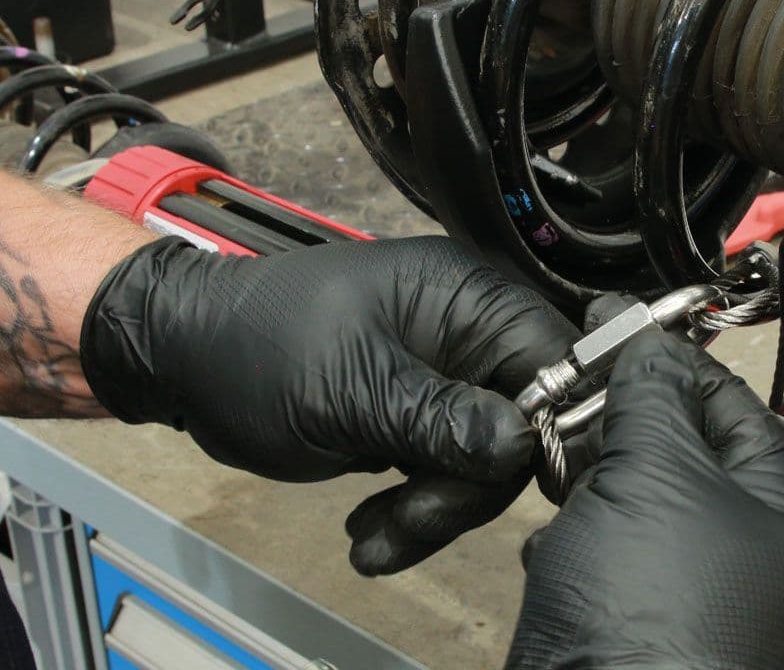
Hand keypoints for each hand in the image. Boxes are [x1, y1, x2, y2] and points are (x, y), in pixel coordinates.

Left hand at [81, 235, 577, 571]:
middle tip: (411, 519)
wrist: (181, 358)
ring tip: (376, 535)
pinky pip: (446, 467)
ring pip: (483, 457)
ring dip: (435, 508)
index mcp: (464, 297)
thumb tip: (523, 444)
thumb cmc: (255, 351)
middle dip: (468, 485)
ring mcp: (443, 373)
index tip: (532, 483)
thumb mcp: (350, 391)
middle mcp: (466, 329)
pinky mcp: (420, 411)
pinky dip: (416, 505)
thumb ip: (442, 419)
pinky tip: (372, 526)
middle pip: (521, 420)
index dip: (555, 421)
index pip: (553, 356)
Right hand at [505, 332, 783, 669]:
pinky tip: (555, 550)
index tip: (617, 331)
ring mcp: (688, 589)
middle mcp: (742, 548)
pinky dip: (577, 543)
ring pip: (636, 503)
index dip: (674, 364)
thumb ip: (654, 397)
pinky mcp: (635, 621)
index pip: (732, 407)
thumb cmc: (649, 595)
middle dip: (624, 427)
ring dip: (593, 484)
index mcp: (775, 509)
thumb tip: (650, 344)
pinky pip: (608, 557)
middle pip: (682, 452)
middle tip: (573, 397)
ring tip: (561, 475)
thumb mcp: (656, 473)